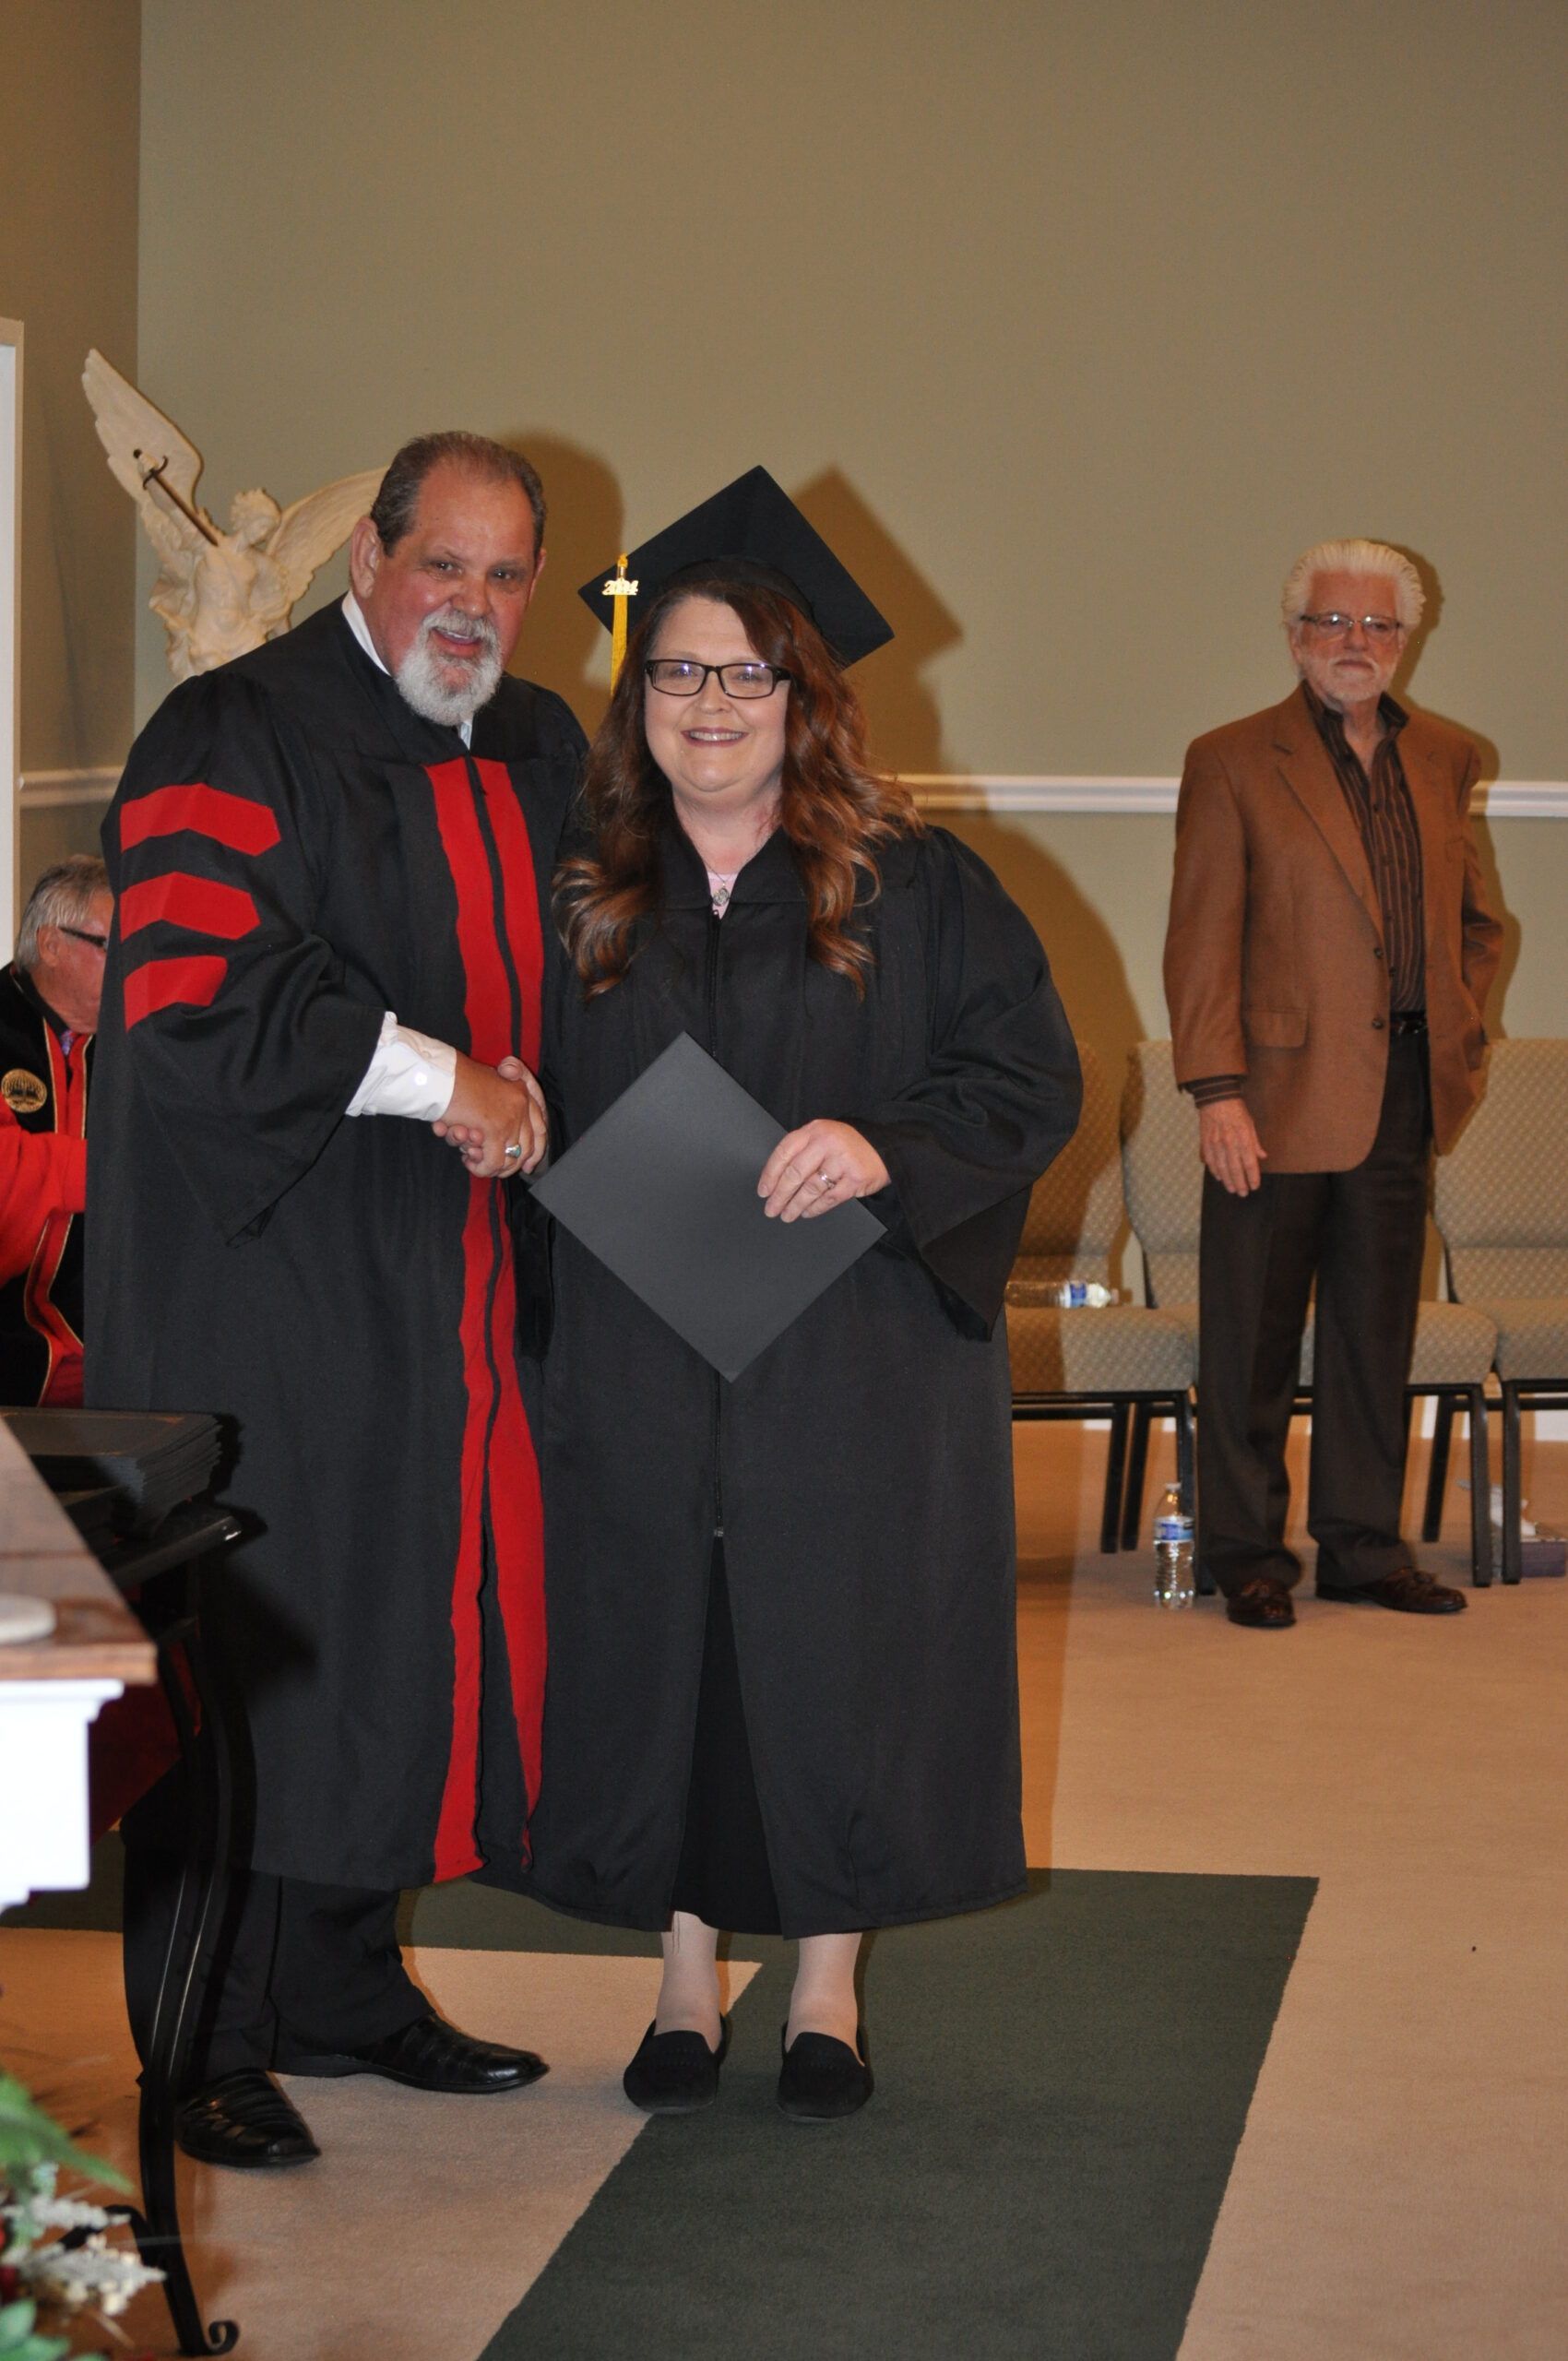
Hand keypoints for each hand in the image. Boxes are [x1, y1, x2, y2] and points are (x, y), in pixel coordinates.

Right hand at [432, 1053, 547, 1178]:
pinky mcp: (495, 1129)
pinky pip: (493, 1162)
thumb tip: (501, 1142)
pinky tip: (469, 1163)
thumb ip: (498, 1108)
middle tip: (494, 1171)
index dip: (536, 1151)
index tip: (527, 1166)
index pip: (540, 1128)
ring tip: (474, 1162)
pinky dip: (481, 1168)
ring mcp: (510, 1117)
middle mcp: (521, 1103)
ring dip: (492, 1167)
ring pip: (510, 1158)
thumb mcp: (485, 1087)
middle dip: (511, 1165)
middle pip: (528, 1147)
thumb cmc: (454, 1081)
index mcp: (521, 1090)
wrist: (440, 1075)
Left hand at [758, 1120, 889, 1223]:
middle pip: (795, 1173)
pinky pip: (828, 1198)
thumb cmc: (848, 1145)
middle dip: (780, 1195)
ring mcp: (842, 1161)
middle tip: (771, 1208)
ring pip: (810, 1188)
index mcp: (814, 1131)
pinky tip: (806, 1213)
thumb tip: (776, 1179)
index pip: (784, 1152)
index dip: (770, 1174)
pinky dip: (815, 1208)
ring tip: (786, 1215)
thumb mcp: (823, 1137)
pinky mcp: (854, 1179)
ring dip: (795, 1205)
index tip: (763, 1191)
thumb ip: (803, 1151)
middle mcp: (827, 1143)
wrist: (884, 1148)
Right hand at [1198, 1098, 1265, 1195]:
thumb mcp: (1250, 1124)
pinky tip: (1219, 1177)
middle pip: (1235, 1169)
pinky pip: (1211, 1161)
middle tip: (1243, 1193)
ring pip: (1222, 1167)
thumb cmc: (1236, 1110)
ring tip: (1232, 1189)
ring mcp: (1216, 1144)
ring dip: (1228, 1180)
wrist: (1216, 1099)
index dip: (1252, 1177)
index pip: (1249, 1163)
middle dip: (1240, 1183)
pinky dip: (1215, 1171)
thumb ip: (1255, 1143)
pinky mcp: (1206, 1142)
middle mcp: (1230, 1143)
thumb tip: (1262, 1156)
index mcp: (1243, 1138)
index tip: (1255, 1186)